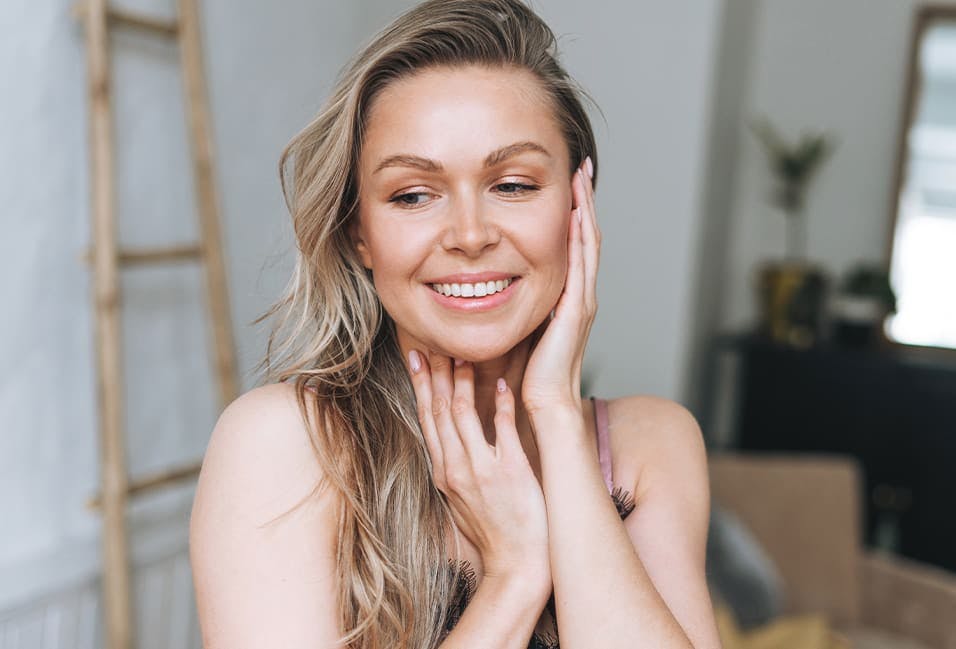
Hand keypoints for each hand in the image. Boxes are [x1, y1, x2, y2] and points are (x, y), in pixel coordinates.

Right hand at [407, 350, 549, 583]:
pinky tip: (503, 385)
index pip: (426, 419)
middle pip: (438, 411)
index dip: (420, 385)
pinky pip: (501, 431)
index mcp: (443, 472)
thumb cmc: (493, 531)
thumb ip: (456, 465)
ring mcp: (480, 470)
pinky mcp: (510, 473)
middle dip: (434, 373)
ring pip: (462, 415)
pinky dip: (500, 406)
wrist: (515, 565)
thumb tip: (452, 437)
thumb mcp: (462, 498)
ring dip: (461, 382)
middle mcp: (455, 468)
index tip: (416, 356)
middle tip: (432, 342)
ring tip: (463, 354)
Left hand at [522, 158, 599, 414]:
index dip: (572, 216)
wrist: (545, 405)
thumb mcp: (521, 331)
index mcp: (567, 299)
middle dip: (583, 202)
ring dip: (584, 209)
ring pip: (588, 244)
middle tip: (580, 168)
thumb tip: (486, 289)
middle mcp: (581, 295)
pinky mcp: (576, 309)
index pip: (573, 248)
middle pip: (586, 237)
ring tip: (581, 178)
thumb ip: (515, 308)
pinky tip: (575, 213)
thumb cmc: (530, 377)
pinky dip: (579, 236)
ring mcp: (582, 301)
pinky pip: (581, 264)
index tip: (566, 186)